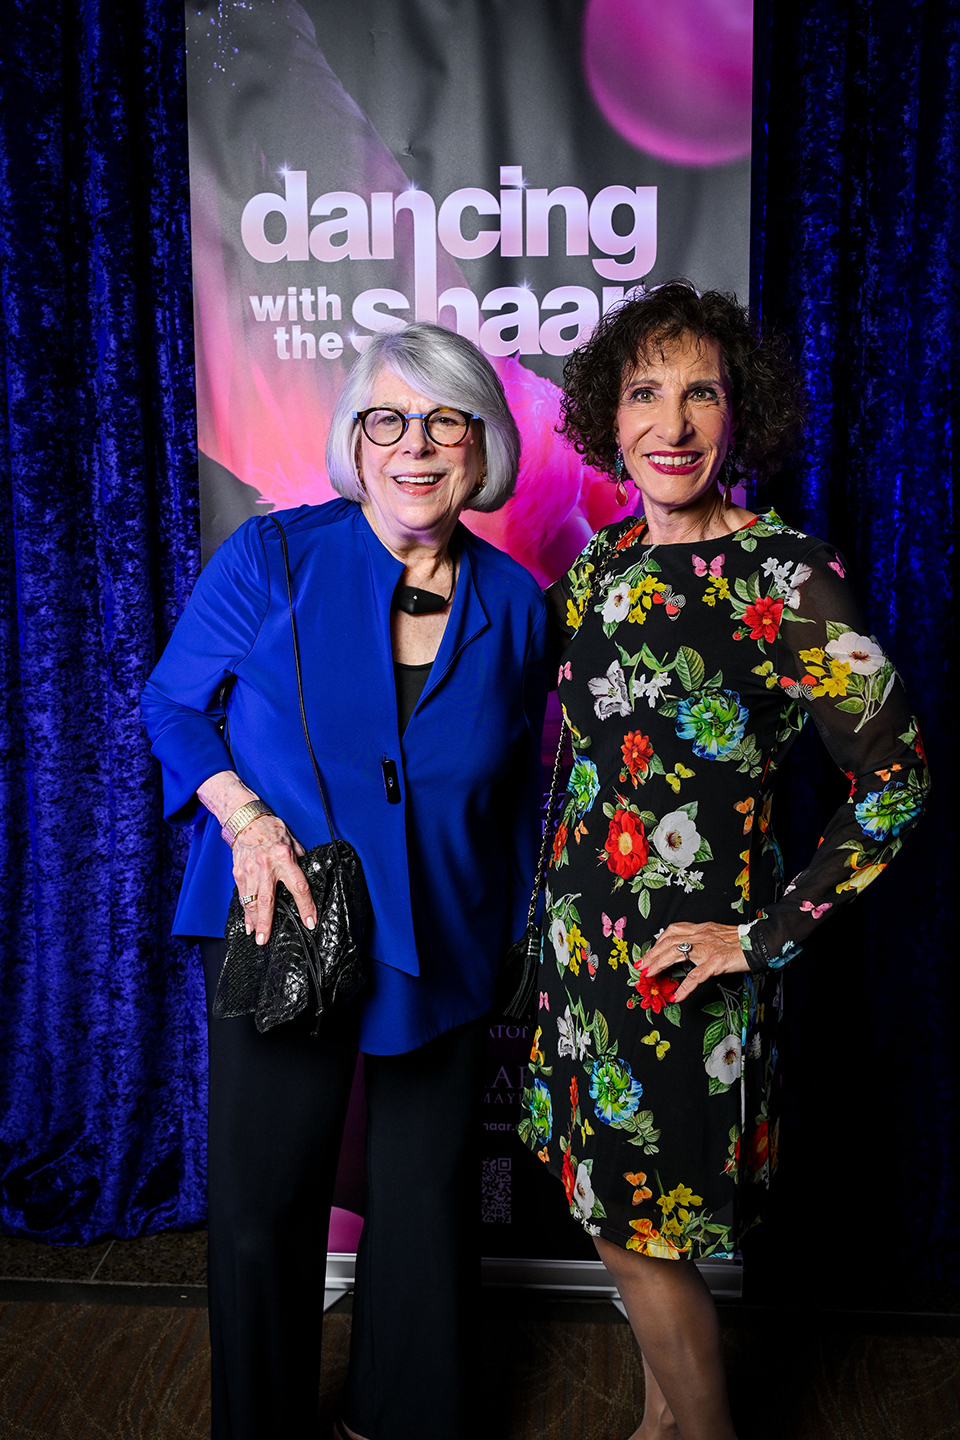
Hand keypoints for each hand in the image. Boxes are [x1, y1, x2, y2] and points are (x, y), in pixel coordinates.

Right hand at [231, 815, 315, 945]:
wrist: (247, 820)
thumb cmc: (272, 830)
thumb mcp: (293, 842)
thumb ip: (299, 860)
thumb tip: (308, 874)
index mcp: (284, 859)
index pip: (299, 887)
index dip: (306, 906)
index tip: (310, 921)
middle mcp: (266, 867)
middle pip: (266, 900)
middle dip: (266, 922)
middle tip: (265, 939)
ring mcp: (250, 871)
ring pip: (250, 901)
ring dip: (253, 920)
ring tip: (257, 935)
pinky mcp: (239, 873)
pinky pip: (242, 896)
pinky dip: (245, 911)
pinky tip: (248, 923)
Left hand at [642, 921, 748, 1002]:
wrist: (762, 941)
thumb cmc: (742, 941)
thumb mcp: (717, 934)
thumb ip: (702, 939)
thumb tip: (688, 949)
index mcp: (701, 928)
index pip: (672, 931)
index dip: (657, 942)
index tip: (648, 953)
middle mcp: (702, 935)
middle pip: (668, 941)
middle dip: (652, 954)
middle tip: (641, 966)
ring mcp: (708, 948)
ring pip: (676, 953)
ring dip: (659, 964)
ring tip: (649, 975)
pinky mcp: (716, 962)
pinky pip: (696, 976)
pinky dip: (685, 987)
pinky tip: (677, 996)